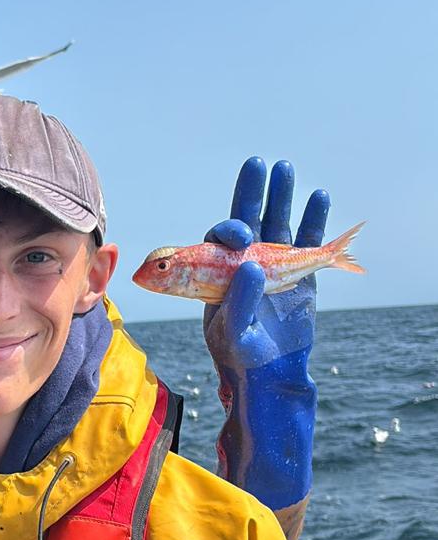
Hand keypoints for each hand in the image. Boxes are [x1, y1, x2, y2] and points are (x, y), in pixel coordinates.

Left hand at [201, 158, 326, 511]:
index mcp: (219, 272)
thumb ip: (240, 300)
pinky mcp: (300, 274)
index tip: (237, 234)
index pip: (220, 240)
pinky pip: (308, 242)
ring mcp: (274, 265)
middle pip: (248, 219)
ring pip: (278, 224)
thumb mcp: (233, 332)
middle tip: (259, 164)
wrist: (271, 375)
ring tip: (286, 168)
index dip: (227, 230)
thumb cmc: (242, 355)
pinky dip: (315, 220)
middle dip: (254, 192)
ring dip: (283, 197)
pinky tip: (319, 197)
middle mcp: (245, 262)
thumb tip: (250, 264)